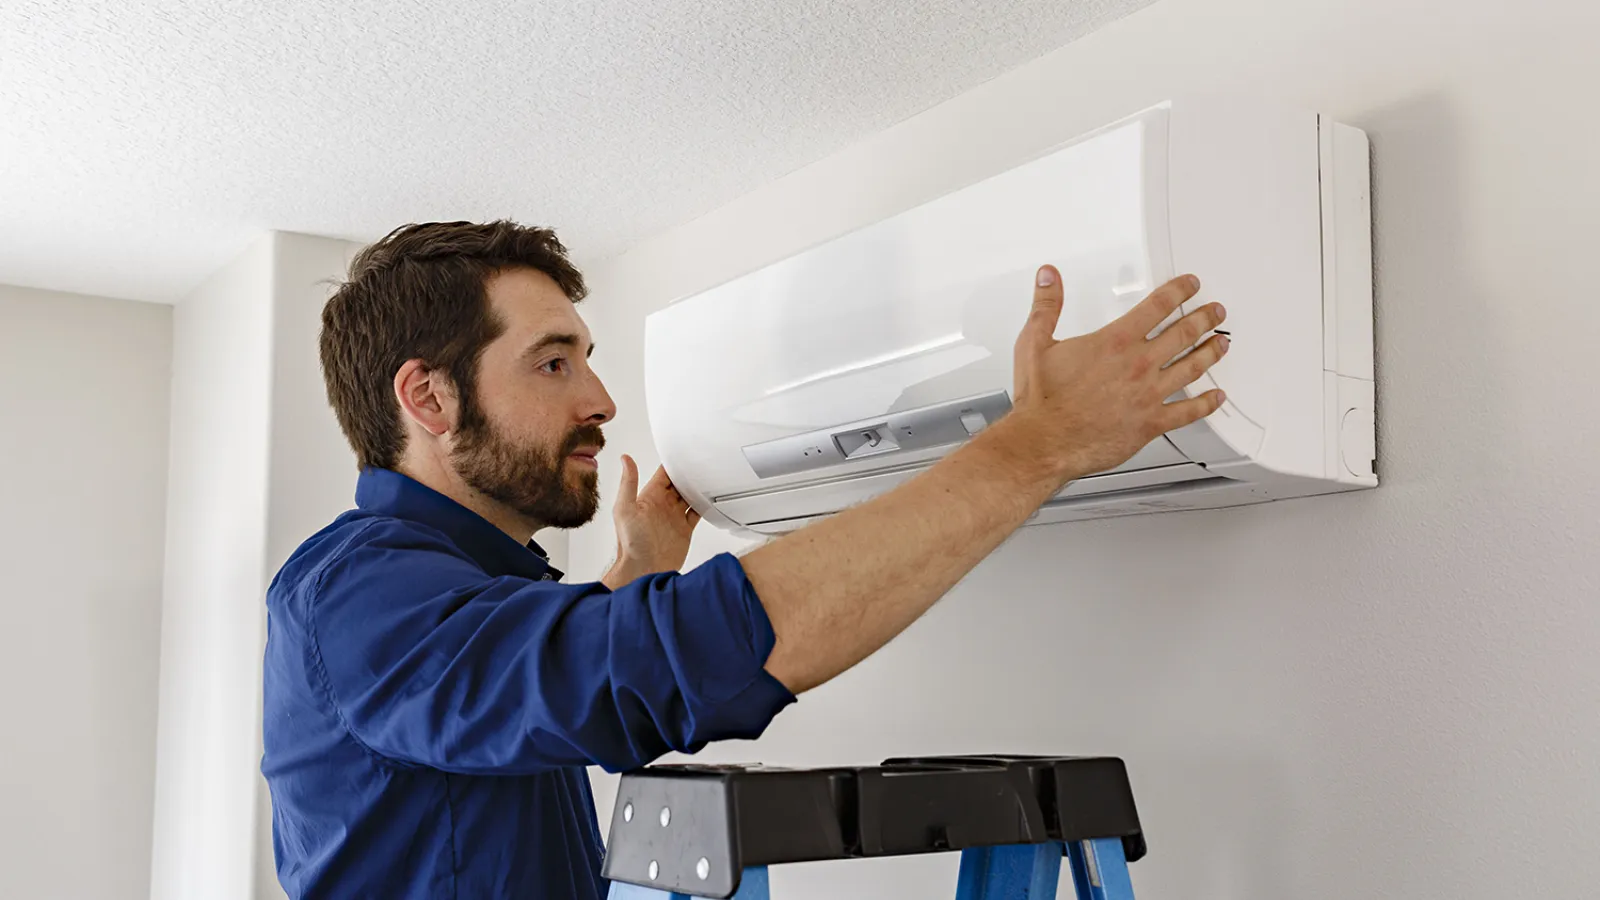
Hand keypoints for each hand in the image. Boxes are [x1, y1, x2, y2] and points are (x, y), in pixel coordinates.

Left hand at [601, 454, 699, 588]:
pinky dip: (705, 506)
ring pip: (690, 496)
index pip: (664, 474)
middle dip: (690, 473)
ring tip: (710, 478)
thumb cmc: (630, 544)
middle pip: (680, 483)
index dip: (674, 464)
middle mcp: (663, 506)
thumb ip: (628, 484)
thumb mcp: (625, 509)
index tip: (685, 454)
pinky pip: (697, 513)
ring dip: (698, 488)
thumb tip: (626, 459)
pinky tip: (711, 500)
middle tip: (703, 463)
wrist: (643, 571)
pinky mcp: (684, 529)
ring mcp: (674, 517)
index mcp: (649, 498)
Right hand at [1006, 267, 1228, 484]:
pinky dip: (1206, 404)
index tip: (1190, 285)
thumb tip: (1049, 278)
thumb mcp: (1034, 343)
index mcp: (1115, 342)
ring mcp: (1147, 395)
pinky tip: (1216, 398)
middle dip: (1204, 318)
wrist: (1044, 443)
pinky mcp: (1149, 424)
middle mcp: (1137, 365)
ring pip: (1192, 368)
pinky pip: (1187, 412)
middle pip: (1183, 333)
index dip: (1179, 291)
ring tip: (1222, 344)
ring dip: (1211, 353)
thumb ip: (1046, 306)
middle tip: (1214, 311)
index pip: (1157, 306)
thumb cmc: (1041, 401)